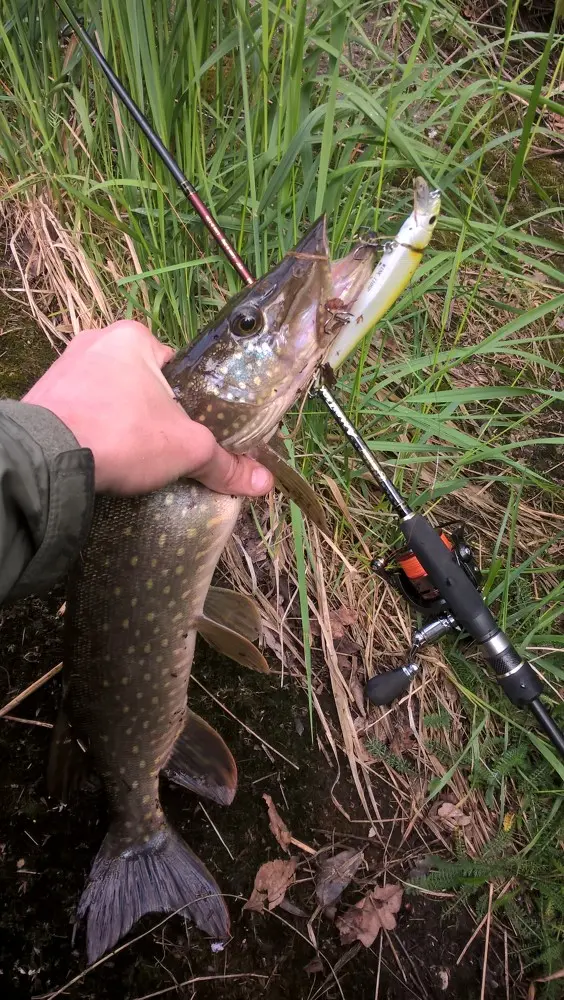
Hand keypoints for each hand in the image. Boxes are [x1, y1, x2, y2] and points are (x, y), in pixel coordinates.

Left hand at [23, 320, 273, 496]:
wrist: (49, 458)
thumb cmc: (125, 434)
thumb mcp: (186, 449)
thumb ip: (223, 463)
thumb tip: (263, 483)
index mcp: (132, 336)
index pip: (174, 367)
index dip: (187, 401)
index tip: (189, 430)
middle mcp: (94, 341)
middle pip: (140, 383)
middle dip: (151, 414)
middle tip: (162, 448)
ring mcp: (62, 368)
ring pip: (107, 398)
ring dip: (120, 423)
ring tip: (131, 458)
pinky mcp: (40, 398)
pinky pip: (79, 412)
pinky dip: (91, 432)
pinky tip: (100, 458)